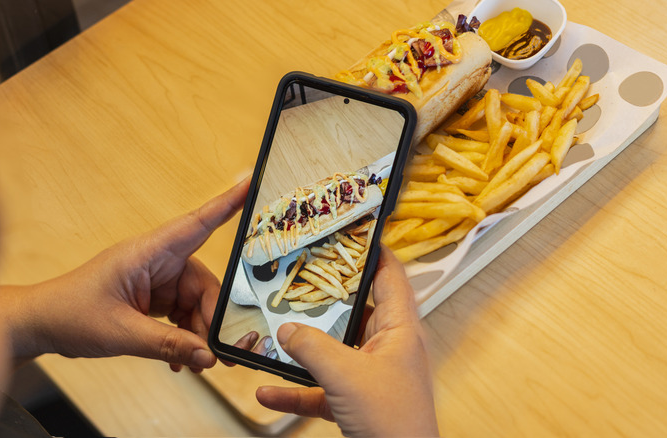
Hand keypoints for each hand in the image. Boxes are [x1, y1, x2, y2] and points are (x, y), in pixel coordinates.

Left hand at [0, 179, 250, 371]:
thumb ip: (167, 344)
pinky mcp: (154, 297)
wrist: (40, 324)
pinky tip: (183, 358)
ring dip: (200, 332)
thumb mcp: (120, 333)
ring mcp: (156, 280)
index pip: (196, 223)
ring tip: (198, 360)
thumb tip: (208, 355)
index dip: (226, 204)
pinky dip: (187, 335)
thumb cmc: (69, 313)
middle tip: (222, 349)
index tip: (251, 184)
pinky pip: (183, 314)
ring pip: (197, 302)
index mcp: (147, 253)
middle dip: (215, 316)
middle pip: (205, 282)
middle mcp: (157, 261)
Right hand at [255, 248, 439, 436]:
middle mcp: (387, 348)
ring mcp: (373, 376)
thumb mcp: (346, 376)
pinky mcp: (358, 403)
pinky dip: (297, 390)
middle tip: (299, 277)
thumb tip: (287, 330)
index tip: (348, 232)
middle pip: (355, 310)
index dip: (371, 251)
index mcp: (399, 330)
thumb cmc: (393, 423)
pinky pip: (323, 389)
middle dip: (325, 298)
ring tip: (277, 333)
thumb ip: (313, 348)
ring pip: (335, 351)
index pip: (390, 275)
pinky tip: (268, 392)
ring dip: (305, 348)